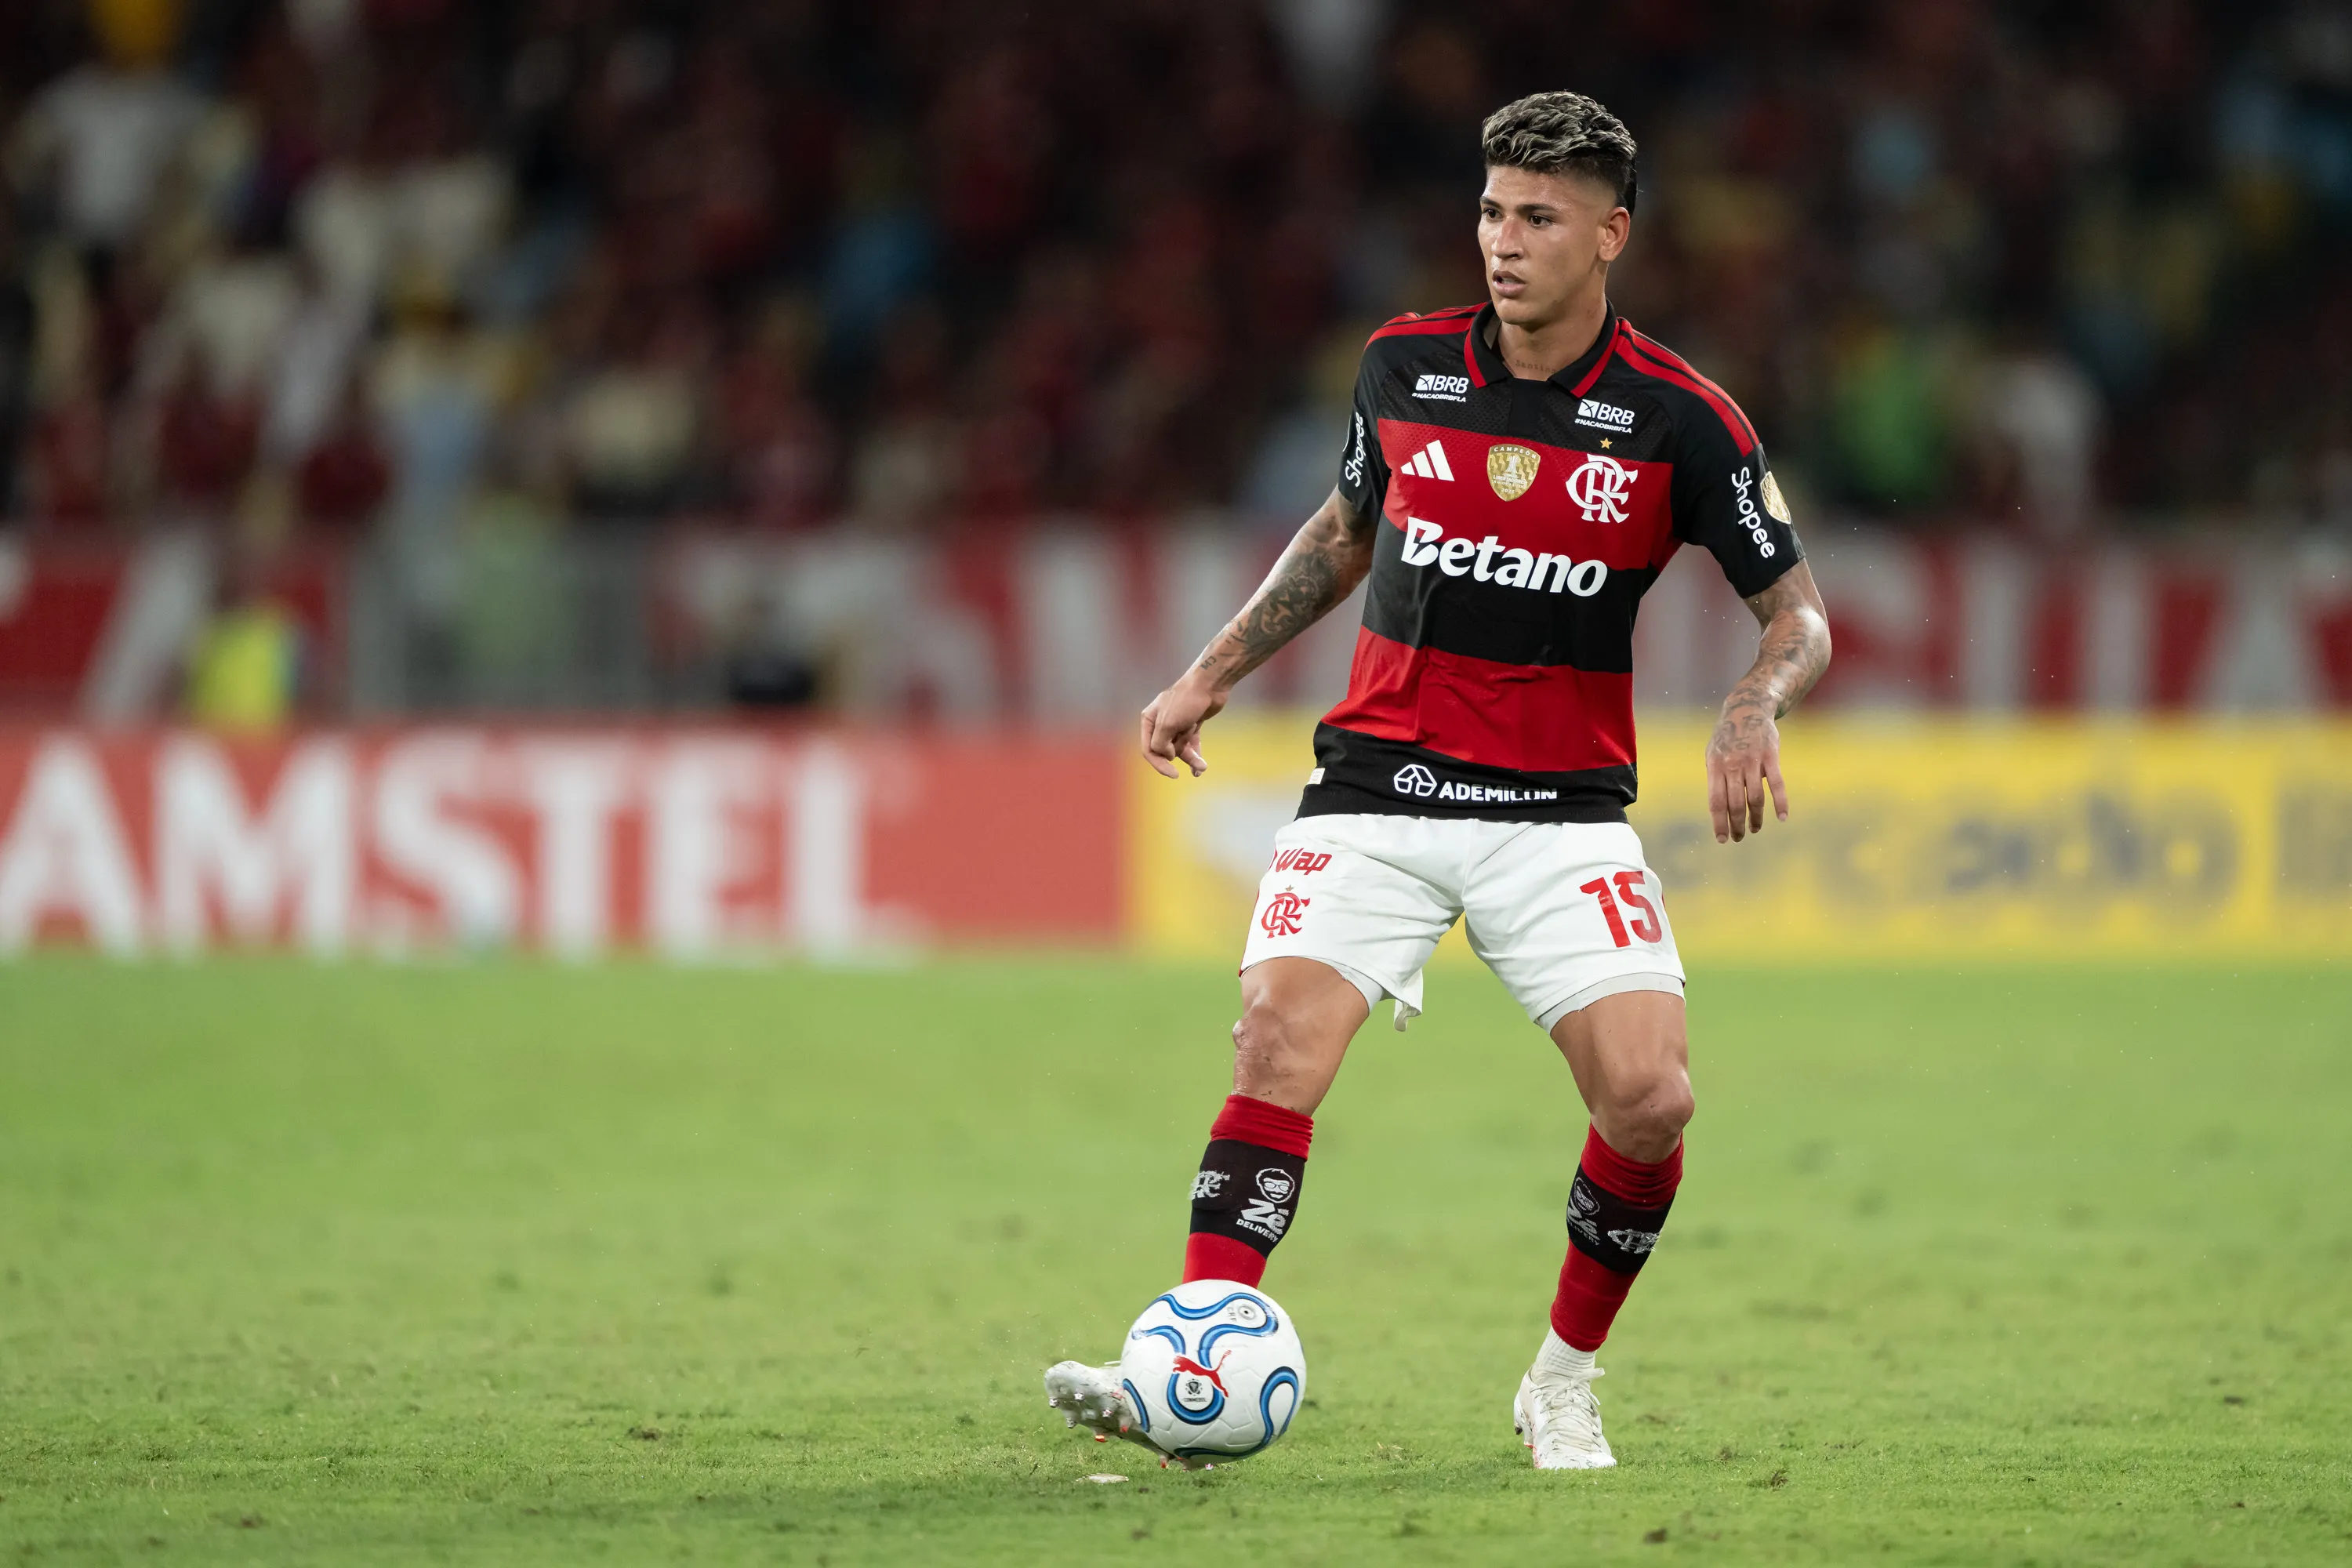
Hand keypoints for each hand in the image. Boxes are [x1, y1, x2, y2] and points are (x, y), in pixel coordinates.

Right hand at [1140, 674, 1224, 777]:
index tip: (1173, 774)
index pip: (1148, 749)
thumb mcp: (1167, 724)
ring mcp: (1177, 724)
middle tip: (1194, 758)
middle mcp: (1160, 723)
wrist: (1210, 685)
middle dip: (1179, 756)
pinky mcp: (1192, 725)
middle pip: (1165, 750)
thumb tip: (1166, 755)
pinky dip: (1195, 756)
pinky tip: (1199, 768)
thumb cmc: (1185, 702)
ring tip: (1203, 766)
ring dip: (1191, 758)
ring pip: (1180, 749)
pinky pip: (1191, 745)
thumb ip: (1160, 743)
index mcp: (1149, 720)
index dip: (1159, 764)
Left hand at [1705, 704, 1787, 843]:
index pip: (1716, 801)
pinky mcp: (1770, 756)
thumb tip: (1718, 810)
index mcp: (1715, 766)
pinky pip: (1776, 784)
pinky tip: (1781, 817)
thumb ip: (1716, 779)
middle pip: (1735, 803)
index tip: (1722, 839)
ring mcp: (1752, 760)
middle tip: (1739, 838)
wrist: (1747, 709)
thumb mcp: (1713, 754)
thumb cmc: (1728, 737)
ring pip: (1755, 798)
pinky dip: (1780, 803)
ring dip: (1755, 818)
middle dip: (1737, 825)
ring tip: (1754, 829)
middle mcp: (1732, 764)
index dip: (1719, 823)